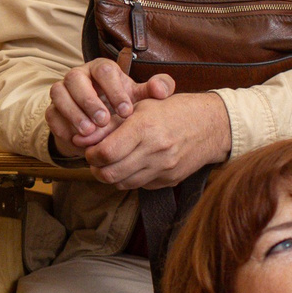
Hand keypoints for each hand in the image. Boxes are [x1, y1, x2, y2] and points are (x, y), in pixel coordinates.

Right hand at [48, 58, 157, 154]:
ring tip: (89, 131)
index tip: (126, 111)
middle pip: (76, 78)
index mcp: (100, 68)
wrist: (99, 125)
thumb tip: (162, 90)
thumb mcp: (137, 99)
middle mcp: (78, 76)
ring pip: (59, 94)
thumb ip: (152, 91)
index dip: (114, 90)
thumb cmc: (120, 106)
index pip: (103, 70)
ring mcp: (62, 91)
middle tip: (104, 121)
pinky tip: (76, 139)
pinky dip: (62, 126)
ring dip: (73, 113)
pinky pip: (51, 114)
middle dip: (89, 100)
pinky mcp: (52, 109)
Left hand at [80, 82, 231, 189]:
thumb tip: (80, 140)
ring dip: (111, 176)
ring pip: (122, 184)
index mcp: (145, 128)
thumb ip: (110, 124)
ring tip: (111, 162)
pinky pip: (139, 185)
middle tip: (96, 160)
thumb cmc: (174, 110)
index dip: (91, 154)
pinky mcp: (169, 181)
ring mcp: (163, 169)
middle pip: (110, 174)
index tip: (90, 149)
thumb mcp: (141, 107)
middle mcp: (154, 151)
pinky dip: (129, 178)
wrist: (211, 125)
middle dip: (96, 169)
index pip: (105, 153)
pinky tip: (132, 165)